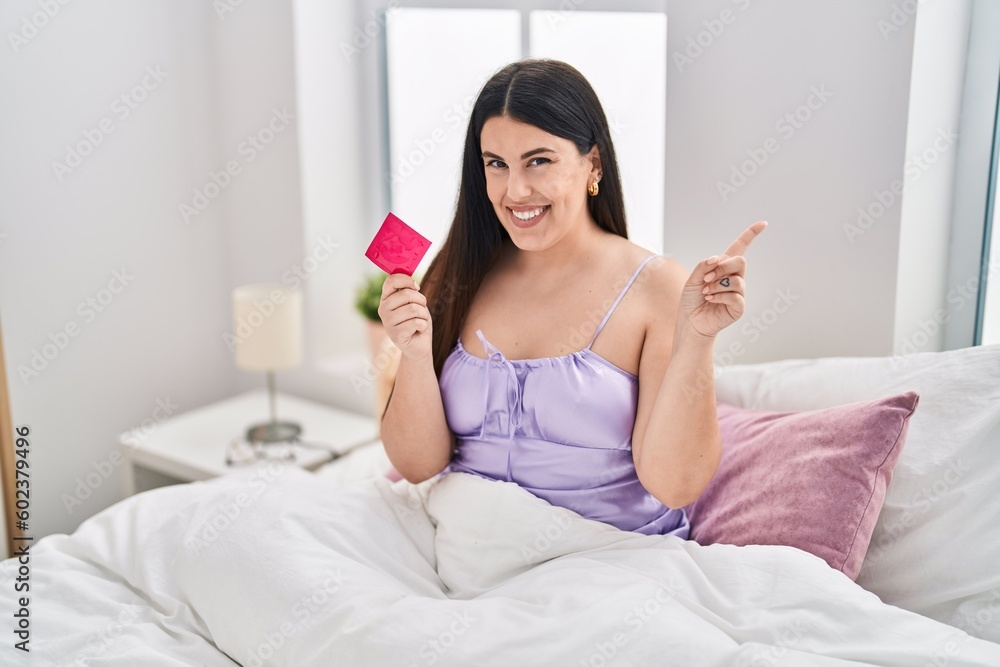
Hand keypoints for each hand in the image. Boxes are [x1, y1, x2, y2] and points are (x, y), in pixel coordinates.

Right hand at [378, 273, 432, 360]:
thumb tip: (413, 284)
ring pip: (413, 308)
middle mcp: (383, 309)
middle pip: (407, 294)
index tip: (416, 287)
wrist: (419, 345)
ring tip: (420, 321)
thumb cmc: (417, 320)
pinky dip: (423, 325)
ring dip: (423, 315)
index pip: (391, 281)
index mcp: (386, 298)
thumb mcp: (414, 302)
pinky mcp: (395, 335)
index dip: (407, 280)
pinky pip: (416, 322)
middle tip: (422, 310)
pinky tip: (418, 330)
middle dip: (421, 301)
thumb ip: (410, 291)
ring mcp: (387, 323)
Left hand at [677, 220, 767, 339]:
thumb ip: (703, 266)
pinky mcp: (739, 307)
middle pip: (740, 261)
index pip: (740, 247)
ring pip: (736, 279)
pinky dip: (720, 296)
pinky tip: (711, 300)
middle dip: (721, 267)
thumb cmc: (692, 300)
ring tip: (705, 292)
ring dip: (716, 285)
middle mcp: (734, 278)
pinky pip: (735, 296)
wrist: (690, 322)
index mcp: (723, 267)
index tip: (763, 223)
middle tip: (706, 279)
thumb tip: (717, 259)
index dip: (751, 234)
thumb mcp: (693, 279)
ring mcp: (738, 292)